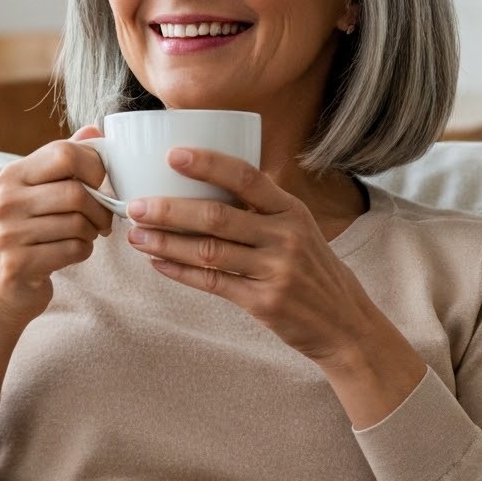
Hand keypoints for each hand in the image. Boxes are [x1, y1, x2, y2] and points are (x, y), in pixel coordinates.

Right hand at [0, 128, 112, 395]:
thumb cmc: (26, 237)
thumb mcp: (37, 194)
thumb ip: (64, 163)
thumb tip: (95, 129)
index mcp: (12, 176)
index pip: (65, 153)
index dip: (95, 167)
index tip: (101, 184)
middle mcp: (6, 200)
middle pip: (76, 192)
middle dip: (100, 208)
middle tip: (102, 220)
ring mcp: (9, 232)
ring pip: (78, 222)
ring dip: (92, 233)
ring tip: (85, 236)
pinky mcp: (18, 262)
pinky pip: (73, 249)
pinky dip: (83, 252)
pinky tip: (72, 253)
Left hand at [124, 145, 427, 426]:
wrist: (345, 325)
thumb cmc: (314, 272)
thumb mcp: (301, 230)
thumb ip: (264, 209)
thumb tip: (211, 183)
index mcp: (292, 210)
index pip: (247, 176)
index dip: (209, 164)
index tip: (173, 155)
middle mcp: (285, 236)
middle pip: (217, 215)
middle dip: (169, 209)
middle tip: (135, 205)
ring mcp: (275, 270)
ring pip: (209, 251)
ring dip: (167, 242)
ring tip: (137, 236)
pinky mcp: (264, 302)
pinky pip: (213, 283)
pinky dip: (181, 273)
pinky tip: (159, 264)